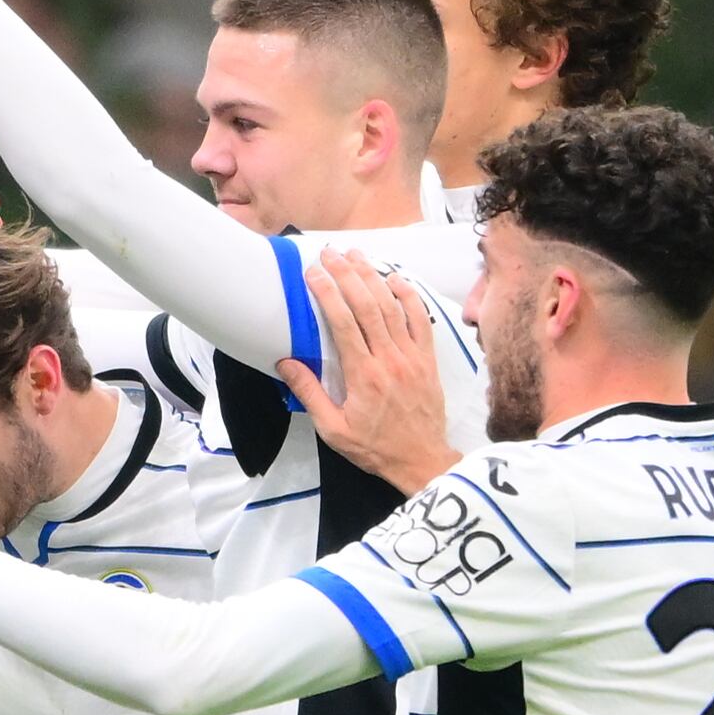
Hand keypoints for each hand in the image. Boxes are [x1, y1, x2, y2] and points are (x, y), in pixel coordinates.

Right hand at [276, 251, 455, 492]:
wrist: (421, 461)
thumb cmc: (374, 448)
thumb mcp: (333, 429)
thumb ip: (310, 394)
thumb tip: (286, 363)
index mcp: (363, 375)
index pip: (343, 323)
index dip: (327, 293)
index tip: (313, 273)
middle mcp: (389, 359)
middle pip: (367, 306)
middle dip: (347, 275)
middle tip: (330, 253)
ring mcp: (412, 356)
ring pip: (393, 307)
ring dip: (373, 277)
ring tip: (356, 255)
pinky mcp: (427, 359)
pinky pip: (420, 319)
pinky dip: (409, 296)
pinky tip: (395, 278)